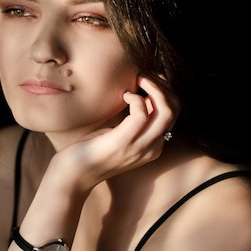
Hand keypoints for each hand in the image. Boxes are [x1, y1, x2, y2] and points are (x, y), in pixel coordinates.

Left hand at [52, 76, 177, 189]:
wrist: (75, 174)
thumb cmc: (94, 150)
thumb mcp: (121, 133)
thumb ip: (137, 120)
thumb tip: (146, 95)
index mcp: (154, 146)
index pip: (173, 114)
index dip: (165, 92)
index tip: (150, 79)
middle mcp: (152, 148)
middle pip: (174, 110)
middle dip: (164, 87)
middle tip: (146, 75)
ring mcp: (139, 147)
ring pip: (166, 111)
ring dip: (154, 88)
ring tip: (139, 79)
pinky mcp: (123, 142)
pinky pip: (141, 114)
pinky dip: (135, 99)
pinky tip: (124, 96)